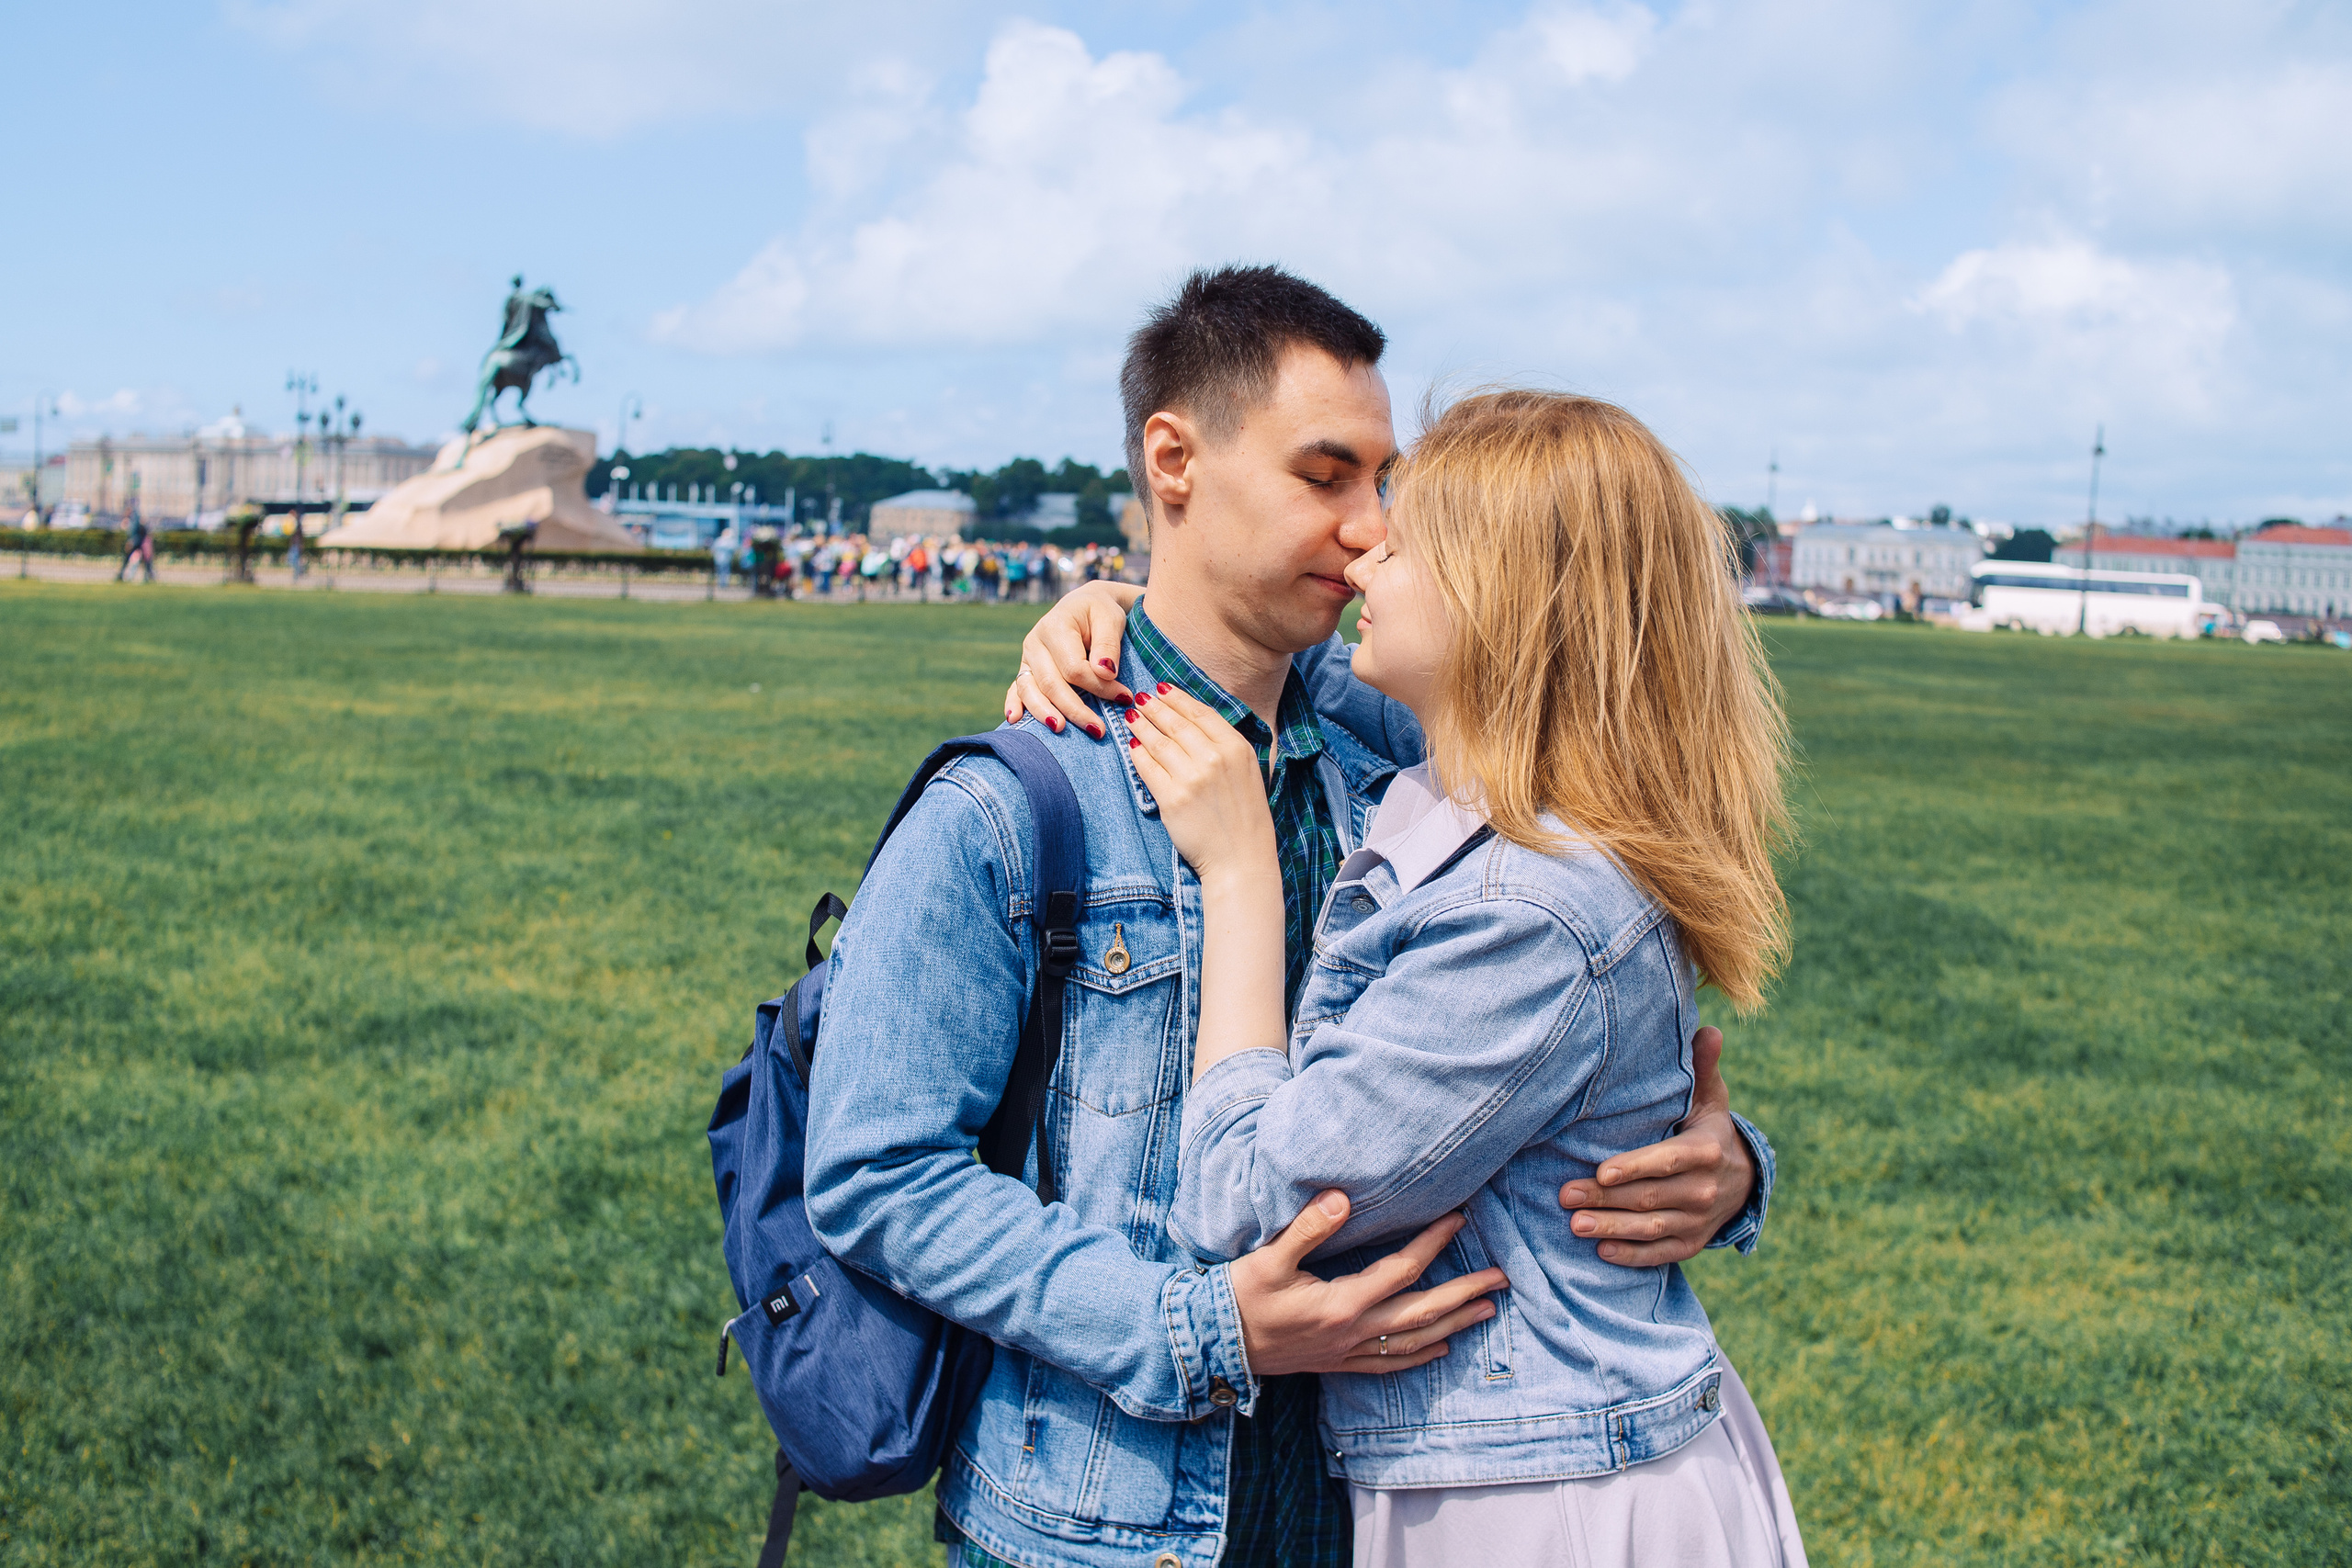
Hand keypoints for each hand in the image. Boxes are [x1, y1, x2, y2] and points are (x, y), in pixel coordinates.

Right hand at [1005, 581, 1140, 735]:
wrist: (1085, 605)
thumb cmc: (1101, 612)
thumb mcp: (1111, 619)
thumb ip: (1108, 644)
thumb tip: (1104, 672)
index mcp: (1055, 627)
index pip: (1074, 668)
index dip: (1099, 687)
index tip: (1124, 696)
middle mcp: (1035, 642)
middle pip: (1051, 683)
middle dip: (1075, 709)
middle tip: (1098, 730)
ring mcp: (1027, 657)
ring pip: (1030, 690)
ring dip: (1044, 713)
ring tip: (1060, 729)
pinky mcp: (1026, 669)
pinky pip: (1016, 689)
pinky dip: (1014, 704)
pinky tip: (1015, 720)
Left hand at [1122, 686, 1273, 883]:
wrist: (1241, 859)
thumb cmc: (1246, 818)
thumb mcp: (1249, 772)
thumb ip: (1226, 747)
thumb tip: (1194, 724)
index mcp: (1237, 748)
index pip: (1201, 713)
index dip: (1178, 699)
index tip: (1163, 689)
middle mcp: (1215, 758)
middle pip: (1176, 724)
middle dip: (1154, 708)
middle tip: (1140, 698)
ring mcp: (1192, 778)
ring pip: (1158, 743)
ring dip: (1142, 726)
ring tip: (1131, 716)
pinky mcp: (1172, 799)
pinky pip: (1148, 769)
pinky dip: (1137, 754)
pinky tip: (1131, 745)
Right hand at [1231, 1190, 1508, 1377]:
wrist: (1215, 1344)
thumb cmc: (1239, 1297)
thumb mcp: (1268, 1258)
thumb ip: (1307, 1229)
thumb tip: (1343, 1199)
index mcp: (1341, 1303)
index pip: (1401, 1270)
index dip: (1433, 1242)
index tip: (1459, 1219)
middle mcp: (1352, 1332)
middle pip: (1422, 1312)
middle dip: (1465, 1294)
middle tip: (1501, 1278)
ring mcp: (1346, 1352)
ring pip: (1413, 1342)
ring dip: (1454, 1325)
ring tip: (1487, 1311)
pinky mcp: (1337, 1363)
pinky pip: (1389, 1365)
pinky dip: (1420, 1356)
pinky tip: (1440, 1348)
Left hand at [1559, 1026, 1754, 1265]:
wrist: (1744, 1180)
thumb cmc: (1709, 1130)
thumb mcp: (1709, 1099)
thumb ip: (1702, 1068)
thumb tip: (1709, 1029)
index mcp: (1705, 1150)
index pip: (1668, 1161)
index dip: (1637, 1167)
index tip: (1602, 1170)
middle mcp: (1705, 1189)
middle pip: (1650, 1197)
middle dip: (1605, 1198)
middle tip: (1565, 1195)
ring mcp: (1699, 1221)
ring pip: (1652, 1228)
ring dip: (1612, 1229)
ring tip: (1576, 1226)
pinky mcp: (1692, 1244)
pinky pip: (1661, 1253)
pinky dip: (1632, 1256)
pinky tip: (1602, 1252)